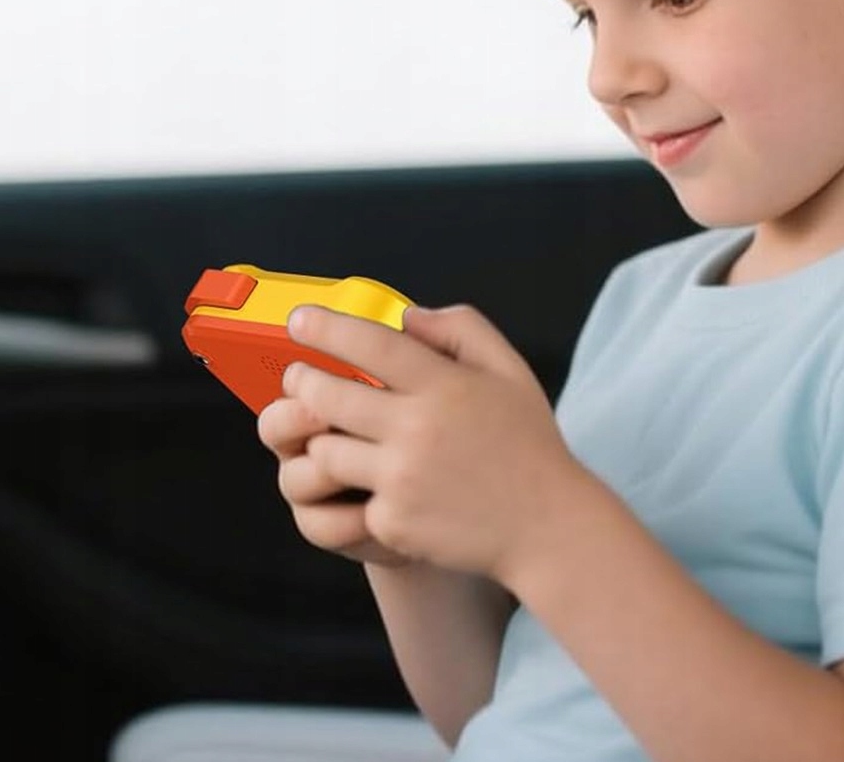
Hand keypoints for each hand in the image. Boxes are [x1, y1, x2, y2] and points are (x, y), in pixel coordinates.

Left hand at [281, 303, 584, 584]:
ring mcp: (402, 480)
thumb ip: (461, 328)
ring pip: (325, 451)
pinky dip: (359, 490)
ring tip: (337, 432)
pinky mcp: (394, 523)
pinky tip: (377, 485)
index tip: (299, 319)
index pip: (371, 345)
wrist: (547, 527)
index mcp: (444, 386)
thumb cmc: (526, 443)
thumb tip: (406, 318)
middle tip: (296, 376)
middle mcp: (417, 430)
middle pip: (328, 397)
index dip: (326, 328)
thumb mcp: (509, 369)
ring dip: (324, 439)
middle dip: (302, 382)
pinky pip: (351, 498)